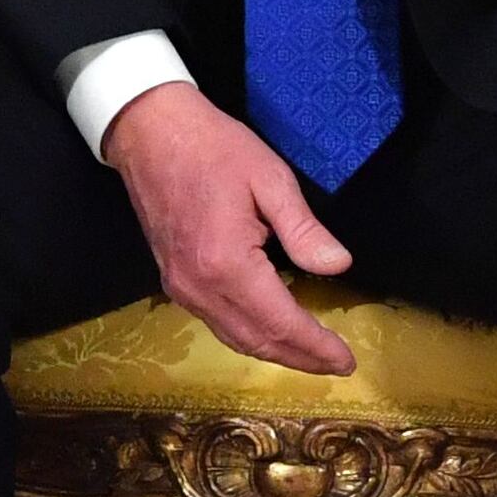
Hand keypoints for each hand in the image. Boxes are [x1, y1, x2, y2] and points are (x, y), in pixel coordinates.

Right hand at [103, 82, 357, 375]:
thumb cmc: (212, 147)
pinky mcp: (172, 280)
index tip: (348, 359)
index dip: (317, 345)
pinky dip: (249, 336)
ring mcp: (181, 287)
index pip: (281, 322)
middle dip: (301, 358)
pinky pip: (216, 324)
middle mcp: (199, 287)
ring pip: (234, 338)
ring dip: (275, 352)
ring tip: (311, 356)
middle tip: (337, 365)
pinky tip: (269, 331)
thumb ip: (303, 229)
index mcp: (226, 263)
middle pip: (257, 341)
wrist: (148, 131)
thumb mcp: (269, 178)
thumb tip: (338, 266)